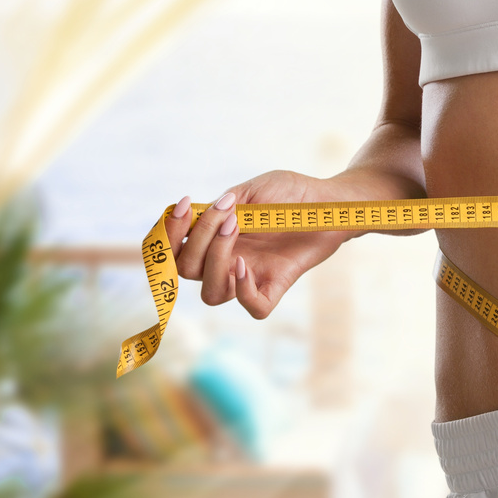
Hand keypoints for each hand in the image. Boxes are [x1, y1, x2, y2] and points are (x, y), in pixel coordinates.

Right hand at [166, 169, 362, 319]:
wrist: (330, 202)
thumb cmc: (291, 194)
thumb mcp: (253, 190)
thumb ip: (224, 206)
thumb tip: (202, 217)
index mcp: (215, 239)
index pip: (174, 250)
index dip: (167, 235)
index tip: (182, 206)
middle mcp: (228, 261)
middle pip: (187, 270)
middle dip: (197, 240)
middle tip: (227, 214)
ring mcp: (251, 275)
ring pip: (211, 293)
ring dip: (214, 260)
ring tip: (236, 228)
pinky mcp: (278, 285)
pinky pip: (254, 307)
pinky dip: (244, 291)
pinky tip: (246, 265)